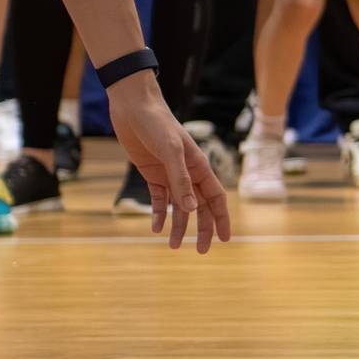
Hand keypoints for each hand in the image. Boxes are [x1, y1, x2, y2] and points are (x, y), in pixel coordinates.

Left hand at [105, 71, 231, 252]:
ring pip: (179, 207)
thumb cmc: (156, 123)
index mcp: (199, 166)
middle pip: (200, 207)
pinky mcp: (152, 173)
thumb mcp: (170, 150)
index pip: (216, 198)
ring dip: (178, 226)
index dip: (221, 219)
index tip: (224, 240)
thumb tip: (192, 210)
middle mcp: (188, 173)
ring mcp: (170, 174)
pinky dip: (159, 214)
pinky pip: (159, 199)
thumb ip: (180, 180)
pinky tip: (156, 228)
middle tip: (201, 251)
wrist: (134, 106)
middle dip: (202, 229)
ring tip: (173, 246)